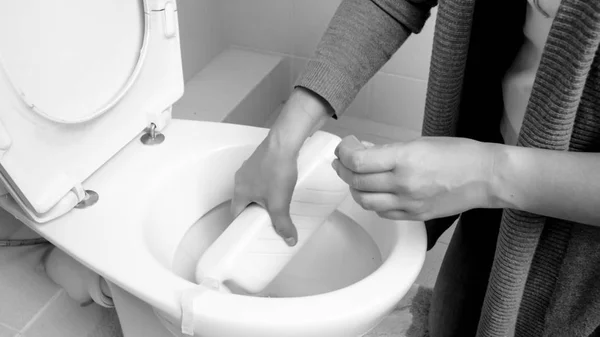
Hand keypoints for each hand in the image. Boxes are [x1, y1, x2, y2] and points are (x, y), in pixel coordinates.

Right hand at [231, 88, 331, 245]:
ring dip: (262, 198)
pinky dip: (268, 185)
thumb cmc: (276, 171)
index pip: (235, 214)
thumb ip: (283, 223)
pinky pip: (261, 177)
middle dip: (255, 212)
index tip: (252, 232)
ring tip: (277, 205)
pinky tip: (280, 186)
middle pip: (244, 201)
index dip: (243, 225)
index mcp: (239, 191)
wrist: (284, 142)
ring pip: (253, 189)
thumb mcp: (279, 203)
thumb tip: (289, 241)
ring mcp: (250, 167)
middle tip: (268, 221)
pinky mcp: (261, 159)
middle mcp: (241, 179)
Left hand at [332, 135, 494, 220]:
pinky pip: (382, 212)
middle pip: (356, 182)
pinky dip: (372, 202)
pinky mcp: (414, 216)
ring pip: (364, 201)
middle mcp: (403, 183)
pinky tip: (375, 192)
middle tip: (343, 161)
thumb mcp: (419, 143)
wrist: (486, 177)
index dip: (343, 153)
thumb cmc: (459, 155)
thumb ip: (389, 150)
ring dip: (354, 189)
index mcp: (404, 159)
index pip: (357, 161)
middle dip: (343, 170)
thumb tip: (364, 151)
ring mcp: (408, 203)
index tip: (343, 148)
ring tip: (355, 179)